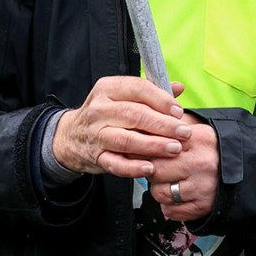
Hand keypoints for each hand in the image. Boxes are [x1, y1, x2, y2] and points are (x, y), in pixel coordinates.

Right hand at [52, 77, 190, 177]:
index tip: (178, 111)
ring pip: (127, 139)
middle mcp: (100, 108)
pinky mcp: (95, 156)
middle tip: (184, 132)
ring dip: (153, 145)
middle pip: (135, 114)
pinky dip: (134, 167)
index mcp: (108, 88)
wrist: (71, 136)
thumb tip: (178, 88)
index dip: (161, 100)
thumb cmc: (105, 114)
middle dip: (163, 124)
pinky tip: (151, 167)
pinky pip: (116, 163)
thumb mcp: (122, 95)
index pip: (138, 88)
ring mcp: (96, 133)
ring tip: (174, 148)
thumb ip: (151, 92)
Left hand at [148, 112, 218, 221]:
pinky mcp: (203, 206)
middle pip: (156, 171)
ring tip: (167, 183)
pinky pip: (172, 211)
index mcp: (196, 139)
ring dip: (159, 190)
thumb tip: (148, 124)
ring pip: (161, 193)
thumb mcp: (197, 128)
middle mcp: (199, 163)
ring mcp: (201, 187)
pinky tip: (176, 196)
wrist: (246, 168)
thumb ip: (174, 125)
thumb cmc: (214, 148)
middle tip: (158, 169)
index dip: (149, 150)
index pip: (158, 146)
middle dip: (152, 171)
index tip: (148, 152)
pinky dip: (169, 206)